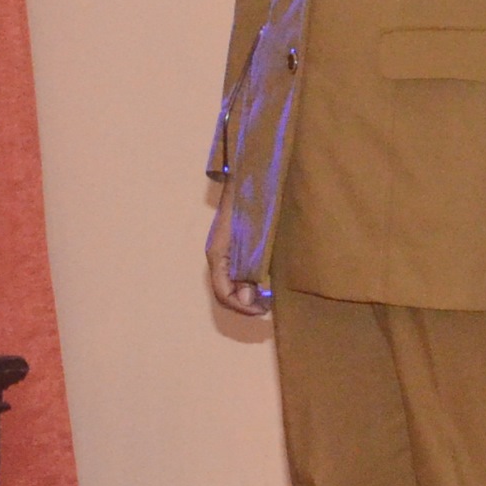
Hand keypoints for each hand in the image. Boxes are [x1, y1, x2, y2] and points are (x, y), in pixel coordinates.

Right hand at [201, 183, 270, 320]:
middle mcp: (217, 255)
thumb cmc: (252, 205)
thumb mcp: (253, 241)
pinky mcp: (234, 245)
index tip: (264, 311)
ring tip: (269, 297)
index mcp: (217, 254)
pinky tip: (266, 280)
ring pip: (231, 282)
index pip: (223, 292)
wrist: (250, 175)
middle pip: (225, 290)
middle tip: (269, 306)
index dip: (242, 308)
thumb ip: (248, 269)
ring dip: (248, 293)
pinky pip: (237, 270)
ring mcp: (224, 249)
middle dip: (246, 303)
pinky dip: (250, 281)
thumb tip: (246, 299)